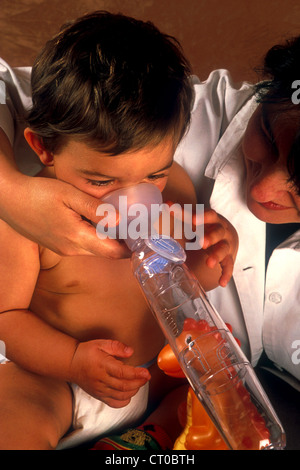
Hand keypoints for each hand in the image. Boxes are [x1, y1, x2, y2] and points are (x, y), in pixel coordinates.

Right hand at [2, 174, 129, 257]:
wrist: (8, 200)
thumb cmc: (37, 194)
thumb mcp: (69, 195)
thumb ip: (96, 209)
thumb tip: (121, 220)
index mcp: (77, 238)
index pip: (113, 252)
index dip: (131, 248)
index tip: (145, 239)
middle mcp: (72, 249)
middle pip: (106, 253)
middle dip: (124, 244)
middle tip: (138, 229)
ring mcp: (64, 249)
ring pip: (95, 250)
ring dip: (110, 241)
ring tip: (123, 224)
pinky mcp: (58, 246)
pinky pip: (83, 246)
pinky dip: (96, 238)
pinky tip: (98, 223)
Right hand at [69, 339, 150, 407]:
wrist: (71, 364)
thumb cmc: (87, 352)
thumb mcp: (101, 343)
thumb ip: (117, 346)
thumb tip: (130, 352)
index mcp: (103, 365)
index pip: (122, 373)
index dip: (136, 374)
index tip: (146, 372)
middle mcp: (101, 380)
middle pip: (124, 386)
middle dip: (139, 382)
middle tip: (146, 377)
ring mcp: (100, 390)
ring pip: (121, 396)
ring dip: (134, 390)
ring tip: (139, 382)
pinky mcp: (99, 396)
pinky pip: (114, 403)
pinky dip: (125, 401)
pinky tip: (129, 392)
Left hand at [162, 203, 237, 287]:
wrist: (226, 235)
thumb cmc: (206, 226)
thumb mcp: (197, 219)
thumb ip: (182, 213)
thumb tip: (167, 204)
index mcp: (213, 219)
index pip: (209, 215)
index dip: (201, 217)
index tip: (192, 219)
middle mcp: (222, 231)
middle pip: (218, 232)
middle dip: (210, 237)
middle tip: (202, 243)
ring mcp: (226, 244)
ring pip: (223, 249)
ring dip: (216, 255)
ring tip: (209, 263)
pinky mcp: (228, 258)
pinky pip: (229, 266)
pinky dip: (226, 274)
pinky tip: (221, 282)